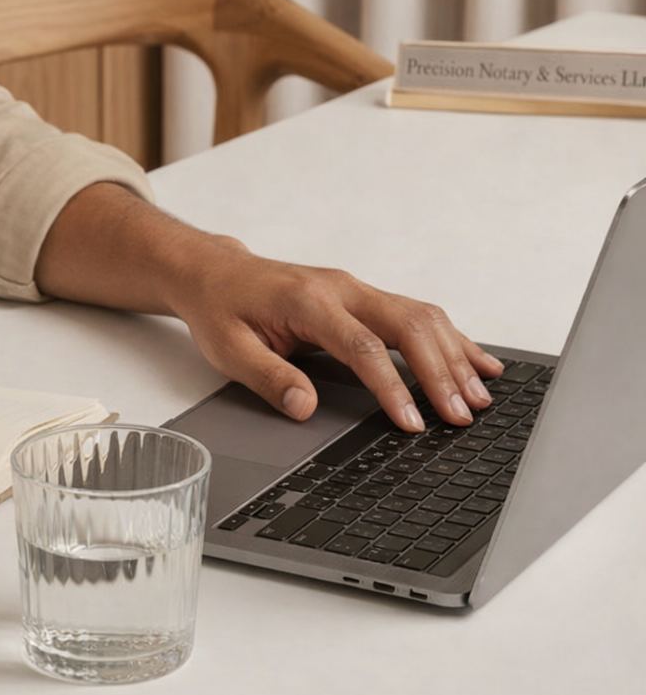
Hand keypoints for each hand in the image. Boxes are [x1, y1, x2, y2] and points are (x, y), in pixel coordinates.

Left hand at [36, 184, 502, 432]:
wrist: (214, 272)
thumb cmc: (220, 309)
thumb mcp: (228, 349)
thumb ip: (268, 377)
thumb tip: (305, 408)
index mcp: (307, 301)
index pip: (362, 346)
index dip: (392, 386)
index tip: (414, 422)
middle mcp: (339, 288)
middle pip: (406, 324)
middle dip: (440, 371)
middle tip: (462, 416)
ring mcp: (354, 288)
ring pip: (419, 315)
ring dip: (453, 355)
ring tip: (480, 397)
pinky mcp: (360, 295)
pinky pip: (414, 313)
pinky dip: (448, 338)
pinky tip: (476, 361)